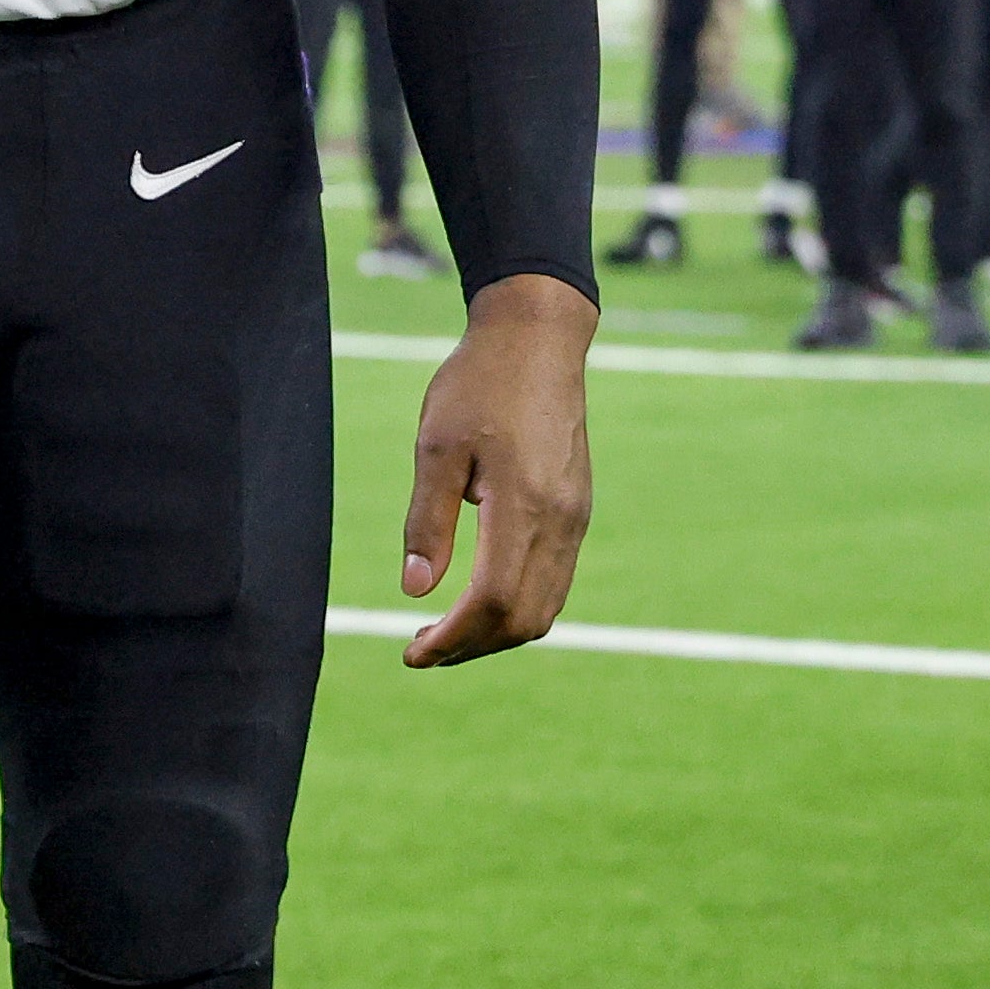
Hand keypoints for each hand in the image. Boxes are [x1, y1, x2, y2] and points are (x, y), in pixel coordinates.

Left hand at [398, 273, 597, 666]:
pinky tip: (480, 598)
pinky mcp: (577, 510)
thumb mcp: (436, 446)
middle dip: (472, 647)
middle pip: (524, 619)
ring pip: (546, 607)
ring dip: (496, 633)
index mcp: (525, 505)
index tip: (411, 650)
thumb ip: (428, 521)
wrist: (537, 338)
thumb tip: (417, 591)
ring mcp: (576, 518)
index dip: (453, 639)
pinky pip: (555, 581)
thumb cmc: (479, 382)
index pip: (493, 602)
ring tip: (445, 631)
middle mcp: (561, 521)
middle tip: (422, 647)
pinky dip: (518, 606)